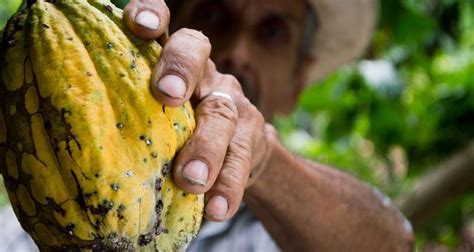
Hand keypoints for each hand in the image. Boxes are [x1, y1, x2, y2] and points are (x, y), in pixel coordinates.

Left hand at [124, 0, 274, 220]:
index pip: (164, 25)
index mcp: (171, 63)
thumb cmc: (177, 132)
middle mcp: (203, 73)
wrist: (238, 152)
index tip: (139, 25)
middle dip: (181, 69)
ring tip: (190, 180)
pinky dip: (228, 185)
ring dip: (206, 147)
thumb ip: (130, 113)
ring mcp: (230, 102)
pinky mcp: (252, 136)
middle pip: (196, 53)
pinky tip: (216, 208)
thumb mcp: (153, 116)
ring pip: (222, 113)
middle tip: (167, 95)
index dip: (153, 14)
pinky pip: (242, 158)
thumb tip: (66, 136)